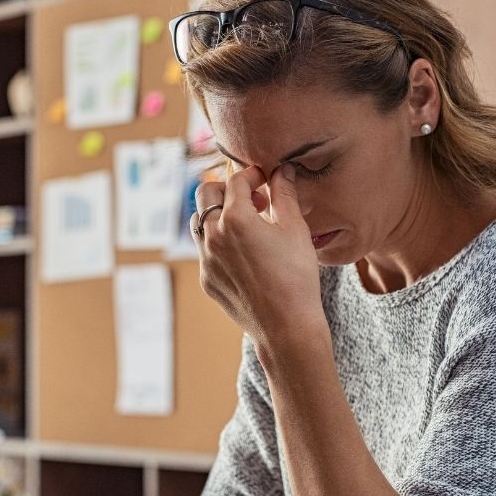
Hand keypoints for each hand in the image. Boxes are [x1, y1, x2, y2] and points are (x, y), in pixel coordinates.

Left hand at [193, 163, 324, 348]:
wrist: (286, 326)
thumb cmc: (296, 276)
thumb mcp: (295, 229)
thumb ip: (285, 193)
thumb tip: (282, 170)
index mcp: (236, 218)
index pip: (236, 180)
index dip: (253, 175)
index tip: (266, 181)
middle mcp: (213, 235)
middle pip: (205, 193)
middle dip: (227, 189)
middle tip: (253, 199)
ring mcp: (205, 259)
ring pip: (199, 221)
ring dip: (218, 214)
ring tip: (246, 224)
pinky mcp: (206, 279)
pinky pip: (205, 250)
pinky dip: (219, 242)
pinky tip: (244, 253)